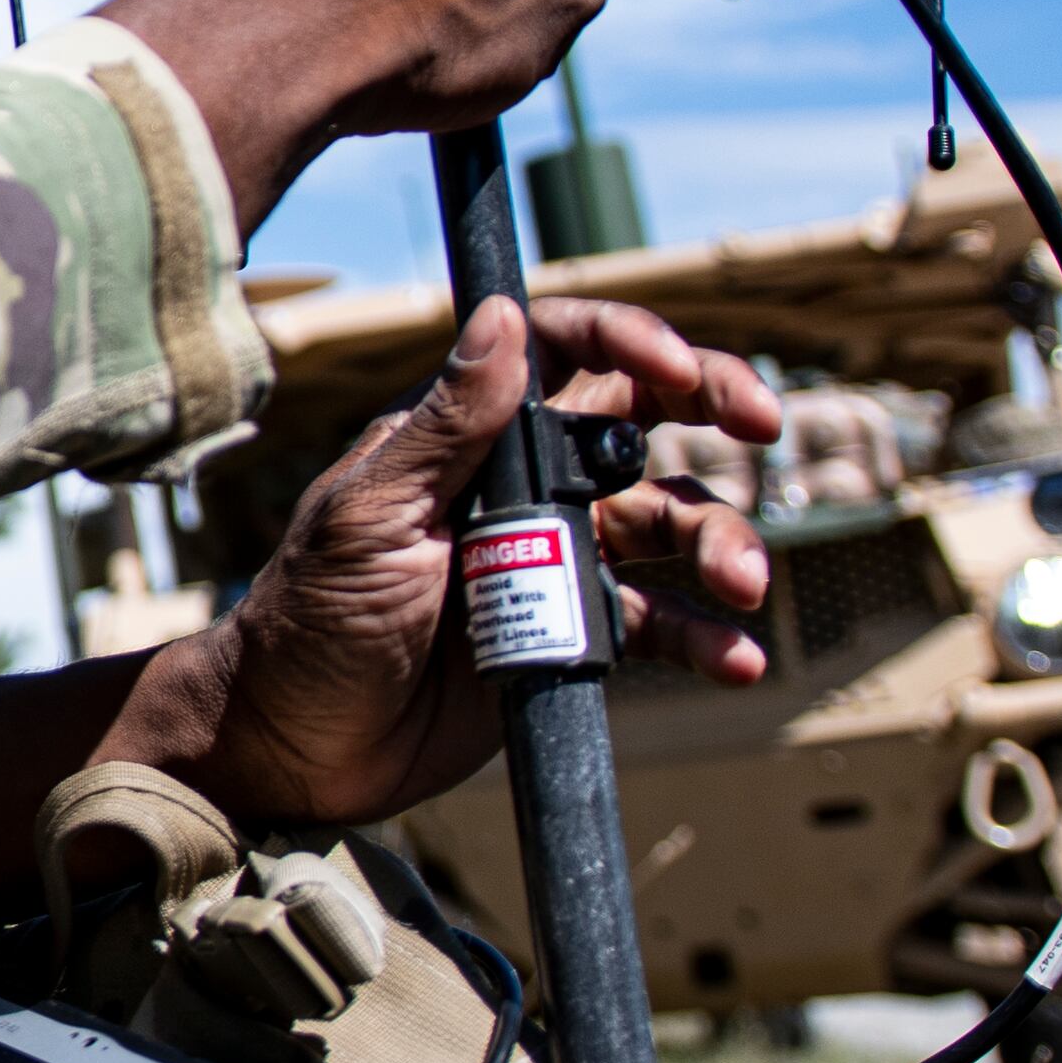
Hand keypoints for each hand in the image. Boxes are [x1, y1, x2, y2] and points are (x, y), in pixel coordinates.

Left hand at [107, 294, 780, 828]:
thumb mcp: (370, 516)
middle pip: (642, 423)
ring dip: (721, 541)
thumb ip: (446, 425)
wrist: (295, 745)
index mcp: (467, 439)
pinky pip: (657, 622)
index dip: (634, 343)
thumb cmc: (310, 619)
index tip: (682, 373)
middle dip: (715, 411)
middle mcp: (520, 486)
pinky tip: (739, 660)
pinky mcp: (569, 635)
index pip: (565, 356)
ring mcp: (551, 560)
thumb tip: (502, 317)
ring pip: (667, 524)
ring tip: (740, 583)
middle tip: (765, 426)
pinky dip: (705, 637)